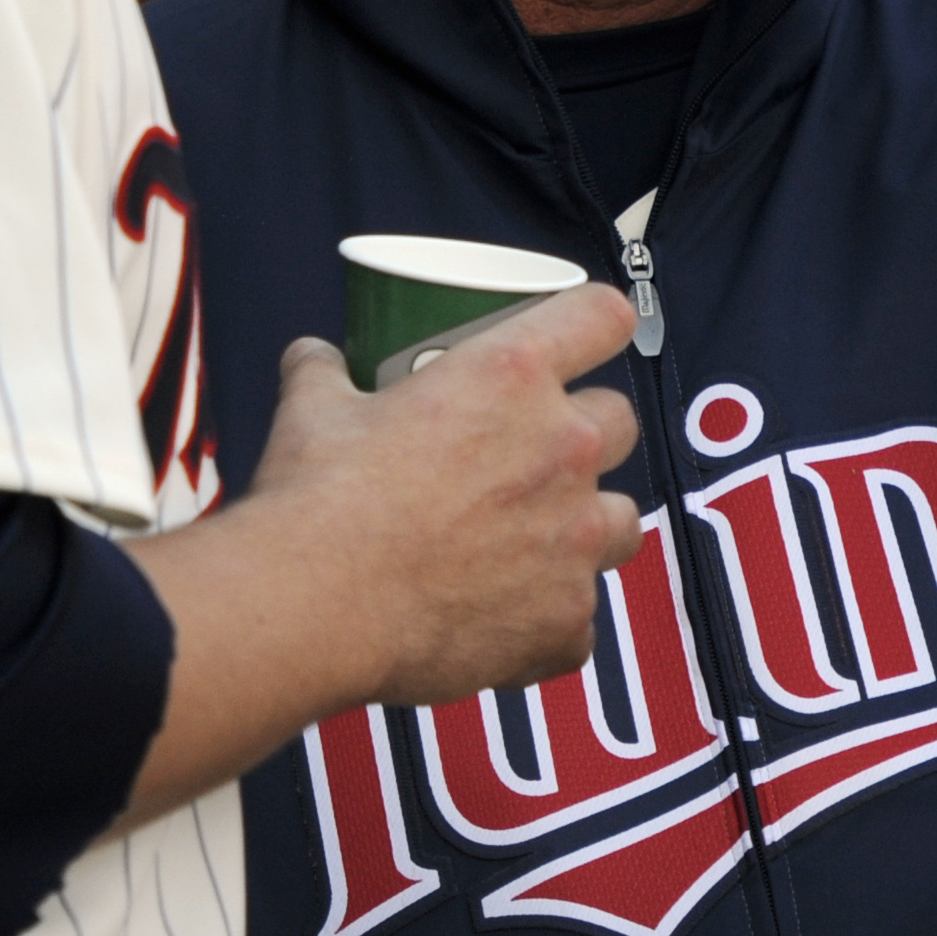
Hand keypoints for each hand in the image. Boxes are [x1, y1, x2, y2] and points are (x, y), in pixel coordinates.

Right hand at [258, 286, 645, 703]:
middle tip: (531, 455)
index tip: (584, 339)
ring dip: (587, 526)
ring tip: (531, 543)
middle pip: (619, 421)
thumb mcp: (314, 411)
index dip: (595, 324)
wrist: (315, 607)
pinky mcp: (568, 618)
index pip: (601, 317)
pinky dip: (549, 615)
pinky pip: (581, 616)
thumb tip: (313, 357)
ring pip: (622, 520)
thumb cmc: (319, 500)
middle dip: (584, 434)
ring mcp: (576, 538)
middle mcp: (564, 448)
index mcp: (512, 377)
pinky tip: (501, 617)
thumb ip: (324, 372)